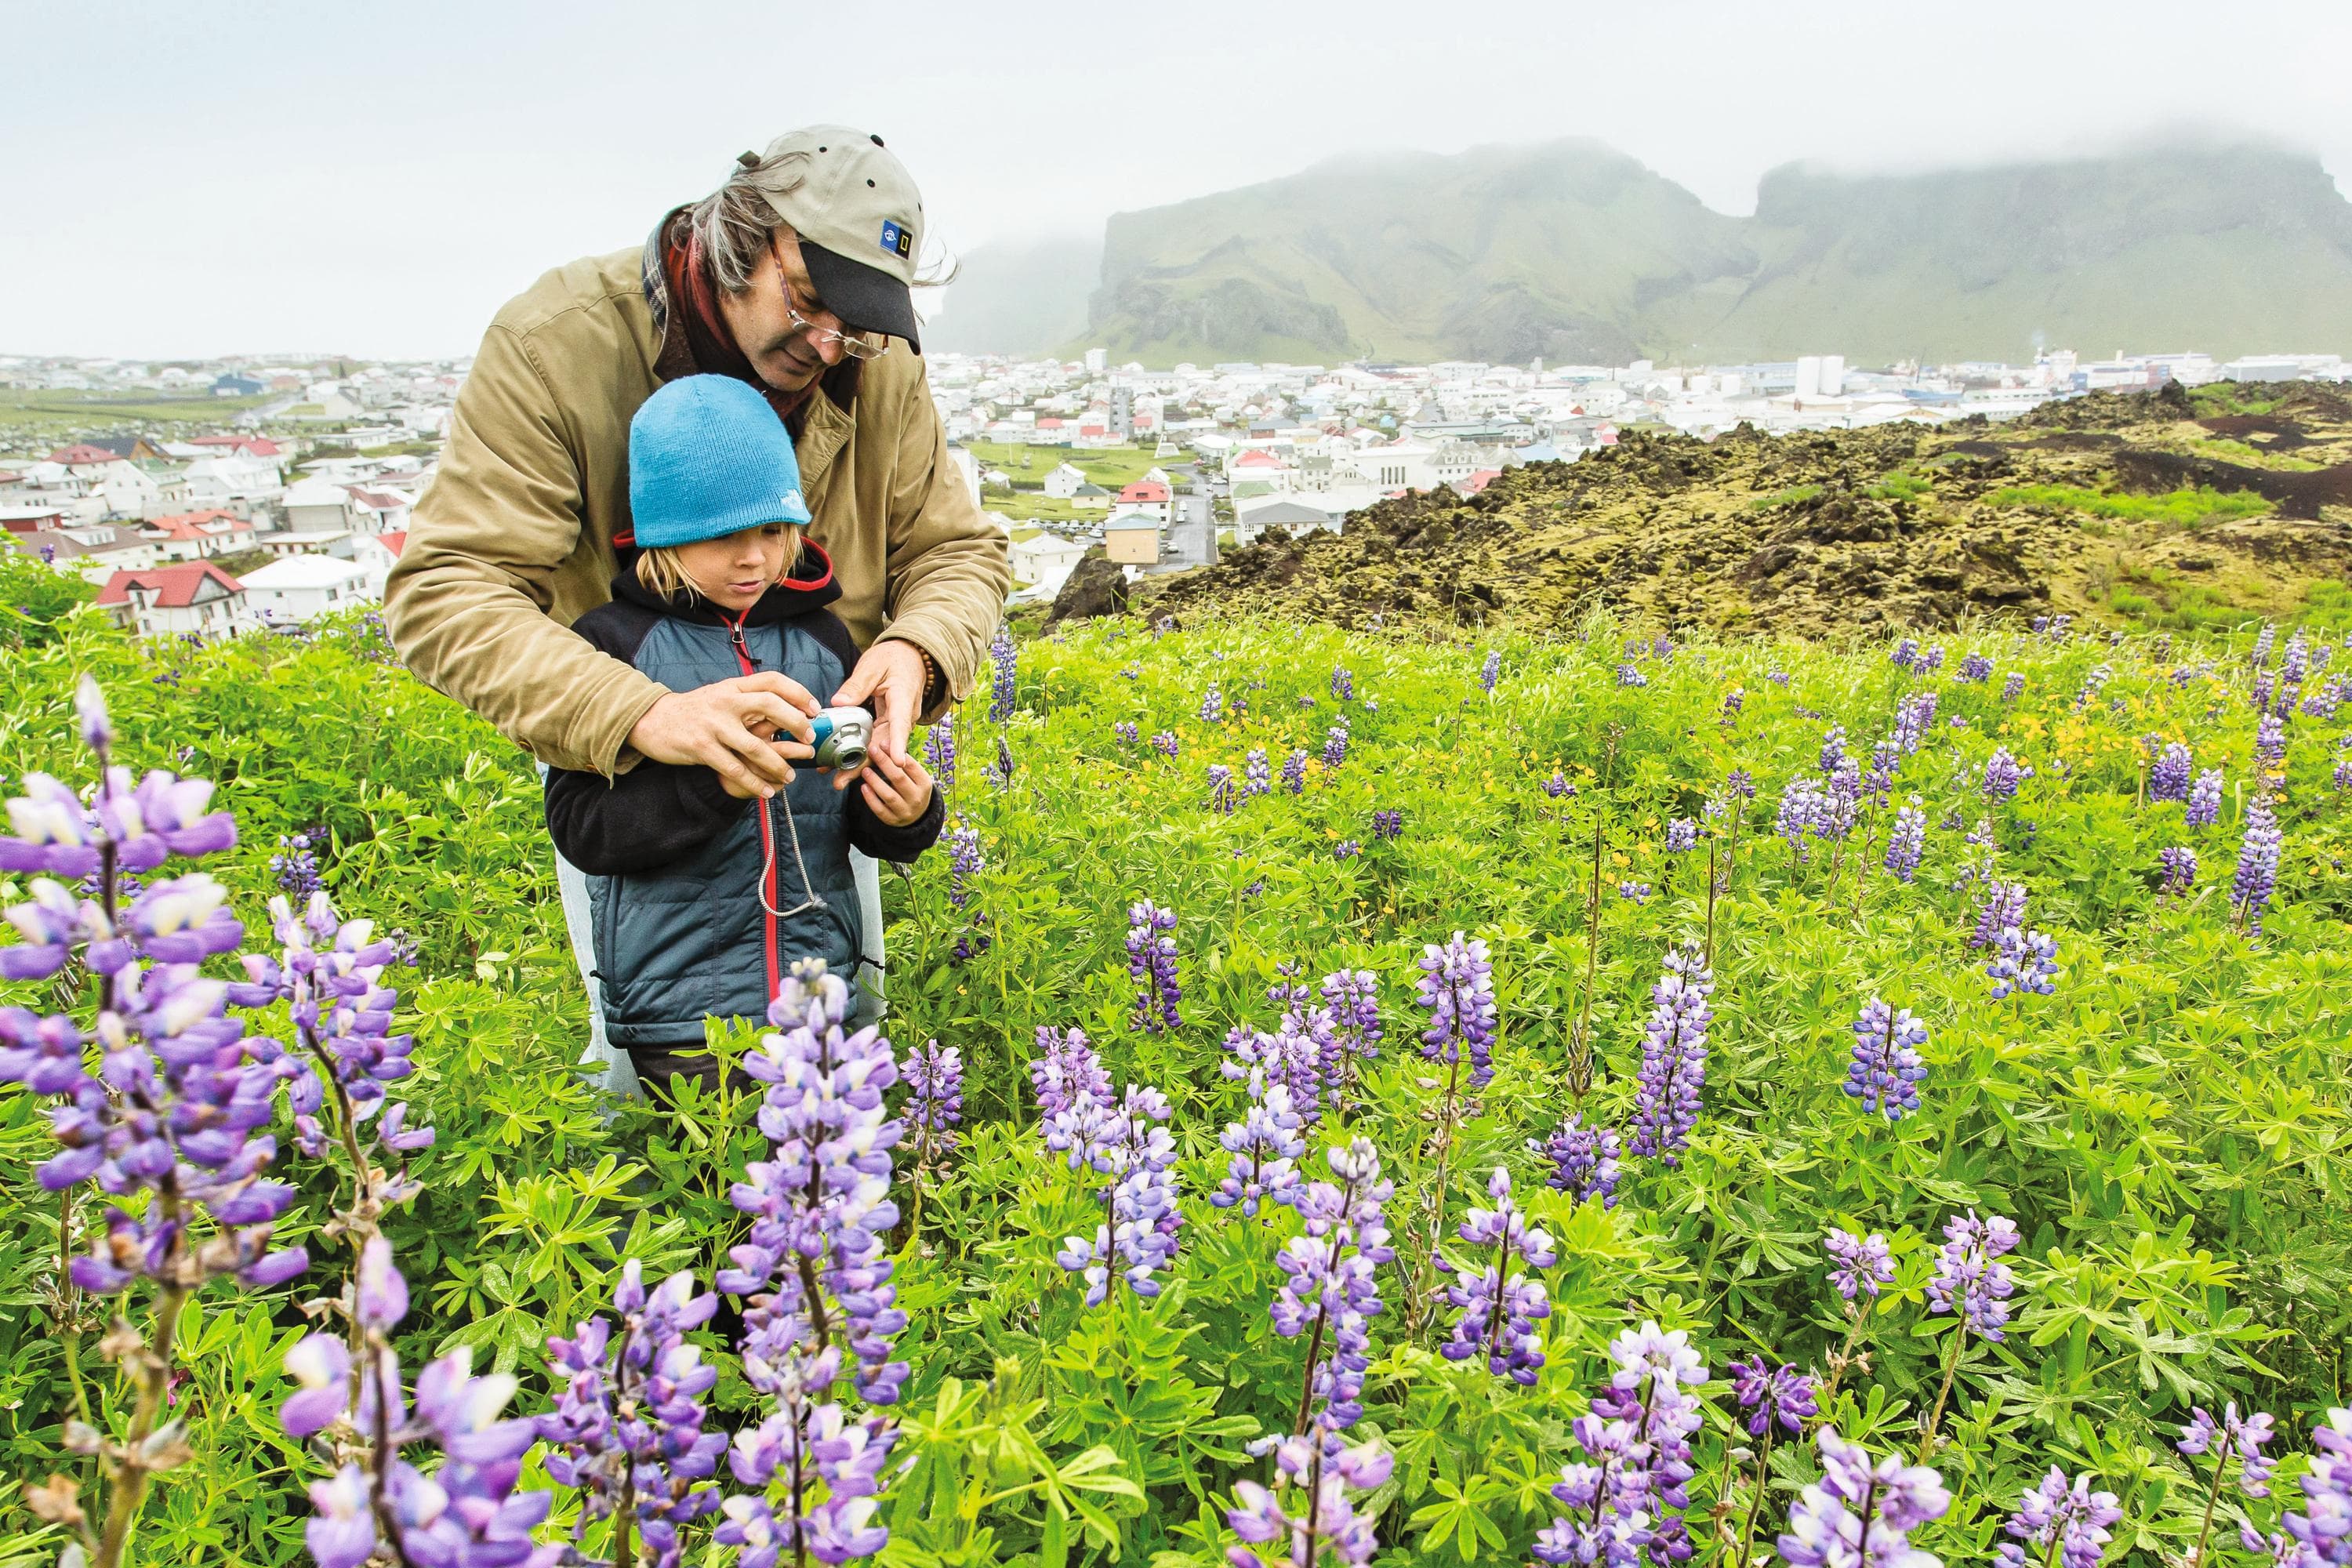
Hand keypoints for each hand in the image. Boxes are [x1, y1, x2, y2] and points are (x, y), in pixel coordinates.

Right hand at [628, 673, 817, 799]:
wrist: (652, 720)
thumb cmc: (693, 711)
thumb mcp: (720, 696)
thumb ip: (747, 700)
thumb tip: (785, 708)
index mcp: (732, 686)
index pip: (772, 680)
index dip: (797, 692)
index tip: (814, 709)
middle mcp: (725, 701)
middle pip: (769, 705)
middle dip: (795, 723)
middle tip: (809, 740)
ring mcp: (713, 724)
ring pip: (755, 745)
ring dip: (777, 764)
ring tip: (789, 777)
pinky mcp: (702, 747)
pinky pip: (734, 769)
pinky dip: (753, 782)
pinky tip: (766, 792)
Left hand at [827, 639, 928, 790]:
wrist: (910, 658)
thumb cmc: (894, 659)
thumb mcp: (873, 666)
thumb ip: (856, 685)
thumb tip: (839, 703)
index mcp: (903, 698)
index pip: (901, 724)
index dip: (897, 744)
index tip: (896, 762)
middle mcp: (904, 716)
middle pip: (885, 745)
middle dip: (864, 764)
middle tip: (842, 780)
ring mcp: (897, 723)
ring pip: (878, 748)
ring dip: (858, 764)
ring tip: (837, 779)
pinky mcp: (889, 726)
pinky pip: (875, 742)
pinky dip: (858, 753)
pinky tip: (839, 764)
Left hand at [857, 747, 933, 826]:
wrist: (917, 815)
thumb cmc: (912, 789)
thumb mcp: (915, 776)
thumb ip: (903, 763)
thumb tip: (885, 744)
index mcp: (924, 784)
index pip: (911, 766)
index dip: (896, 754)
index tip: (883, 743)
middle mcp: (917, 798)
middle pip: (899, 779)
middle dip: (884, 763)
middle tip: (872, 751)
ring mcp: (905, 811)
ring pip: (889, 796)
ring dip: (875, 782)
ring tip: (865, 771)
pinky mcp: (893, 820)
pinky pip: (880, 810)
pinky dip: (871, 798)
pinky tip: (864, 787)